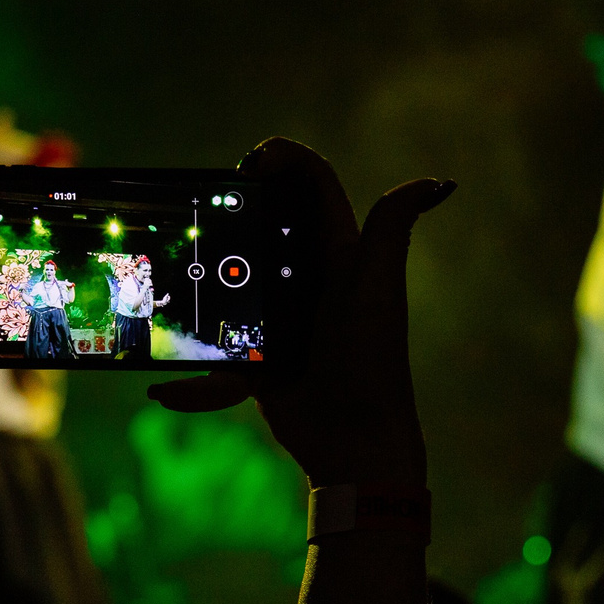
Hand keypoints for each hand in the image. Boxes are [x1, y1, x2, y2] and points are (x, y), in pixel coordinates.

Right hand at [147, 138, 453, 486]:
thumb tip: (439, 182)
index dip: (284, 161)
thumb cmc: (370, 361)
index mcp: (341, 253)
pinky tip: (165, 391)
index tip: (249, 165)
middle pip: (265, 223)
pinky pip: (216, 352)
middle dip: (232, 208)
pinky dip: (192, 379)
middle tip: (201, 207)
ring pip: (233, 280)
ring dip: (201, 278)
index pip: (313, 186)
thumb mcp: (376, 288)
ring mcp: (281, 316)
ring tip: (169, 267)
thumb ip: (392, 230)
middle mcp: (311, 277)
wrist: (354, 442)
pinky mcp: (258, 358)